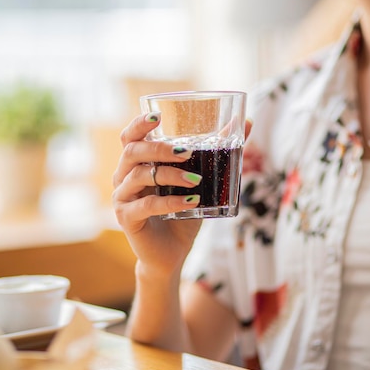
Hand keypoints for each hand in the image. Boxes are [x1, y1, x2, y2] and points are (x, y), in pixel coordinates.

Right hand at [112, 112, 202, 277]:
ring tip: (196, 180)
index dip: (139, 124)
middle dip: (160, 148)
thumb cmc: (183, 212)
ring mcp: (122, 197)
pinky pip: (147, 205)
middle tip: (187, 152)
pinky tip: (192, 202)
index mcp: (137, 163)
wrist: (171, 253)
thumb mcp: (201, 180)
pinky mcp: (127, 218)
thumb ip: (218, 151)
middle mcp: (124, 176)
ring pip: (140, 175)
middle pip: (132, 151)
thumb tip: (247, 122)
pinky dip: (171, 202)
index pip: (130, 137)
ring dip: (171, 175)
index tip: (158, 116)